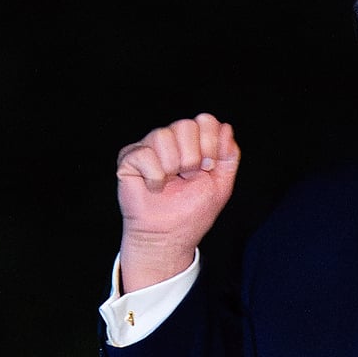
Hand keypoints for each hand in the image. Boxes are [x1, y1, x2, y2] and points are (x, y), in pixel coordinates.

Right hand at [115, 113, 240, 291]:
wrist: (169, 235)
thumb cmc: (192, 211)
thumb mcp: (221, 183)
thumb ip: (229, 155)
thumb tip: (226, 127)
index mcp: (193, 142)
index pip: (205, 120)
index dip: (210, 144)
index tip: (208, 168)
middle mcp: (171, 140)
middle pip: (185, 125)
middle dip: (193, 158)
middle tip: (187, 177)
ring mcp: (149, 147)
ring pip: (163, 136)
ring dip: (172, 167)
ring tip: (170, 183)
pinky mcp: (129, 159)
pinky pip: (144, 154)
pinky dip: (154, 176)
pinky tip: (154, 187)